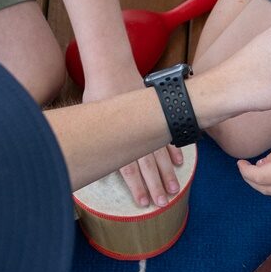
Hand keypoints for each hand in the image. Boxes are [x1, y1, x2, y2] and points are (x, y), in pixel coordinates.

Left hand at [82, 68, 184, 207]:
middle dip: (156, 186)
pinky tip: (179, 164)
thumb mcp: (91, 120)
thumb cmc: (97, 94)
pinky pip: (167, 136)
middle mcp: (137, 134)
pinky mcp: (156, 114)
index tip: (143, 203)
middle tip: (163, 203)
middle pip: (148, 166)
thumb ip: (98, 143)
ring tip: (174, 190)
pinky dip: (174, 150)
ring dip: (168, 173)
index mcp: (120, 138)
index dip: (137, 187)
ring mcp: (149, 124)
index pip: (129, 169)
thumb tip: (96, 166)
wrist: (112, 68)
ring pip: (161, 154)